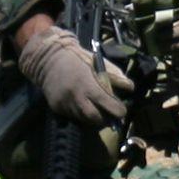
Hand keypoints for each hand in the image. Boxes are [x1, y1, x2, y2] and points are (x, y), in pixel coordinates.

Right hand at [18, 19, 132, 126]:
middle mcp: (76, 97)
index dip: (118, 111)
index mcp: (88, 84)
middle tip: (109, 115)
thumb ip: (115, 76)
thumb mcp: (99, 63)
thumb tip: (130, 88)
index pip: (108, 104)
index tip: (122, 110)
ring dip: (92, 117)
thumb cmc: (78, 59)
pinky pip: (72, 116)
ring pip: (83, 119)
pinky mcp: (56, 108)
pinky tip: (80, 103)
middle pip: (95, 119)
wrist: (48, 59)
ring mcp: (65, 104)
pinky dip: (80, 113)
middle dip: (105, 119)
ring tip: (95, 108)